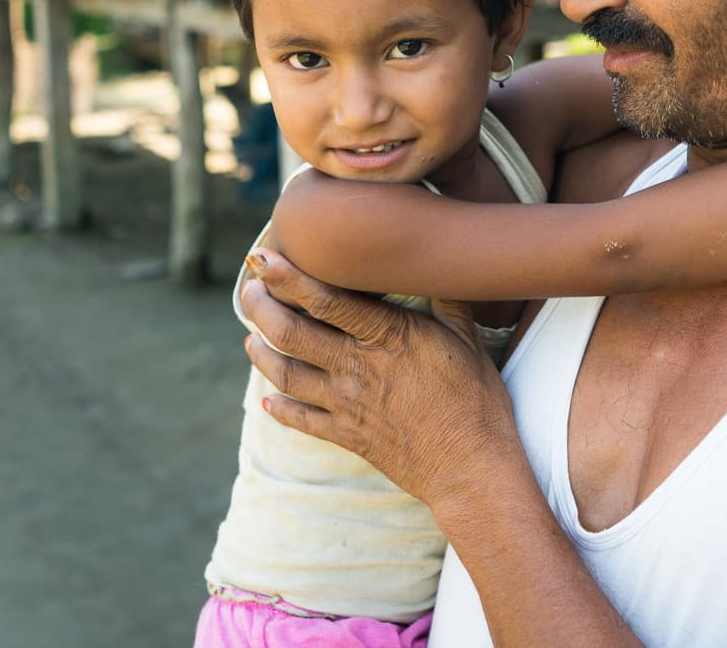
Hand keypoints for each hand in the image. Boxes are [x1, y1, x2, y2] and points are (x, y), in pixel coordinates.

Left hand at [239, 249, 523, 508]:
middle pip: (292, 332)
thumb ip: (447, 301)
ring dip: (260, 353)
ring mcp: (348, 404)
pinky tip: (267, 399)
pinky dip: (279, 408)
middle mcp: (358, 367)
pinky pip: (301, 420)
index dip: (288, 276)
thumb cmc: (477, 401)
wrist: (471, 469)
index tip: (261, 256)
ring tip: (249, 336)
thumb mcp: (468, 341)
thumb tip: (438, 266)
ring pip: (286, 373)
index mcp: (389, 336)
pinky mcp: (348, 436)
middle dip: (262, 306)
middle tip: (249, 288)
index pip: (326, 300)